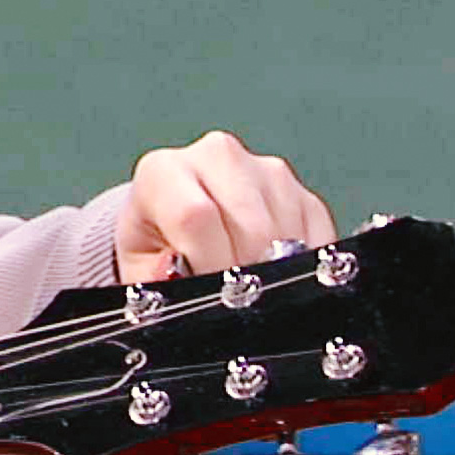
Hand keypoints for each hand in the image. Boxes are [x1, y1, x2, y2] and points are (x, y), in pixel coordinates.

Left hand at [116, 129, 335, 282]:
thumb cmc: (157, 246)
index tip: (208, 293)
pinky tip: (273, 273)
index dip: (206, 263)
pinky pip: (316, 238)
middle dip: (243, 272)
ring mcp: (267, 171)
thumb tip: (172, 272)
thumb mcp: (138, 267)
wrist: (177, 229)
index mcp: (165, 169)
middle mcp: (218, 157)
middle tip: (232, 297)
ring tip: (246, 282)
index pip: (196, 215)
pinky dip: (300, 267)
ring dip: (271, 270)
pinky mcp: (303, 194)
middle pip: (249, 226)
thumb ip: (152, 276)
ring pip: (286, 234)